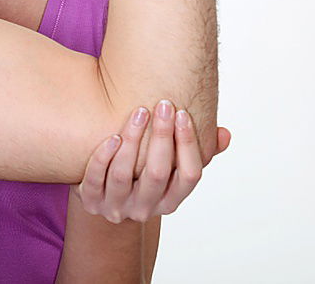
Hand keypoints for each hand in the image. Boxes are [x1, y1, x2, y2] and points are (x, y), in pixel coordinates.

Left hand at [73, 102, 231, 222]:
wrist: (103, 195)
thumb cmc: (144, 171)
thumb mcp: (170, 166)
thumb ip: (198, 151)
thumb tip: (224, 134)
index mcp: (170, 200)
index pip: (189, 177)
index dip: (188, 144)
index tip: (183, 113)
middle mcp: (145, 209)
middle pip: (157, 173)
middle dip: (163, 136)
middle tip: (164, 104)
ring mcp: (116, 207)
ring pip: (124, 175)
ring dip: (133, 140)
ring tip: (139, 112)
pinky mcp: (90, 202)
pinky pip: (95, 179)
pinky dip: (104, 157)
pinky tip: (113, 135)